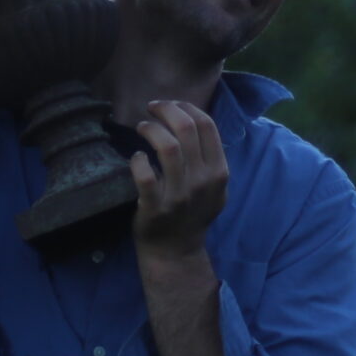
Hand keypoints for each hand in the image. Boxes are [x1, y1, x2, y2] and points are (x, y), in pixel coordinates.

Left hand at [129, 99, 227, 261]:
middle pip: (186, 128)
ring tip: (142, 127)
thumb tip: (187, 115)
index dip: (185, 107)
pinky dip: (137, 161)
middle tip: (151, 108)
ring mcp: (180, 195)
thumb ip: (208, 156)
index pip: (207, 125)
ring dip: (150, 129)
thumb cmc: (192, 211)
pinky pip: (144, 175)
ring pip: (167, 146)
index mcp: (219, 171)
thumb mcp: (212, 185)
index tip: (170, 104)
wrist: (176, 251)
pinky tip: (136, 158)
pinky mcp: (156, 208)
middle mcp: (203, 181)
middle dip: (166, 110)